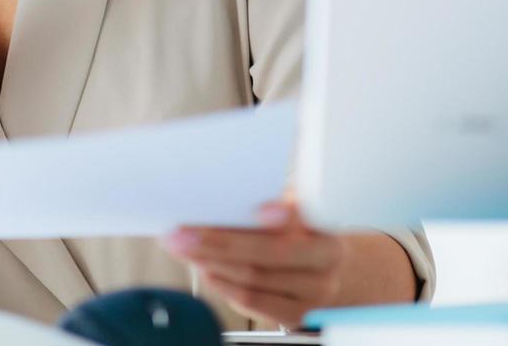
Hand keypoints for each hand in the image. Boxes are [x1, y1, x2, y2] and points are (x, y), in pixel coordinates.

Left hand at [161, 198, 344, 328]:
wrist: (322, 267)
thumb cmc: (296, 230)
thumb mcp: (289, 207)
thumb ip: (264, 199)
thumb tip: (220, 194)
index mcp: (325, 225)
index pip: (301, 218)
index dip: (282, 215)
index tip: (259, 210)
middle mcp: (326, 261)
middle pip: (266, 252)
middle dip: (217, 242)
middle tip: (181, 233)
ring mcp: (315, 291)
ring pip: (253, 278)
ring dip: (210, 262)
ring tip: (182, 248)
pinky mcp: (297, 314)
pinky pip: (252, 301)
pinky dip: (222, 284)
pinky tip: (204, 269)